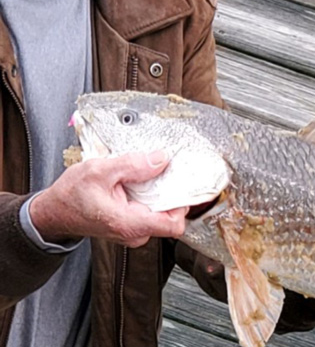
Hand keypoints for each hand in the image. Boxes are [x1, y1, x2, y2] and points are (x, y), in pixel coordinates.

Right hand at [29, 150, 187, 247]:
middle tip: (166, 170)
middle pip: (171, 215)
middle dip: (171, 192)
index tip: (182, 183)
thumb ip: (133, 165)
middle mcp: (134, 232)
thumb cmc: (71, 195)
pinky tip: (141, 181)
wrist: (54, 210)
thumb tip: (161, 159)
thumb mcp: (100, 170)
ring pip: (162, 212)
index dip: (183, 203)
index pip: (173, 225)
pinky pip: (152, 210)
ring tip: (149, 174)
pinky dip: (151, 195)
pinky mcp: (132, 224)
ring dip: (160, 192)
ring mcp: (134, 230)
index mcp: (128, 223)